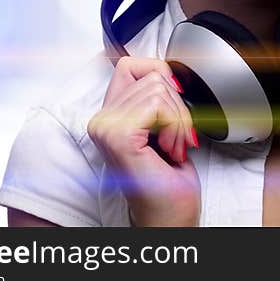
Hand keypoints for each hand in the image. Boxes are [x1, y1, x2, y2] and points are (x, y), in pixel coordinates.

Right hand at [87, 56, 200, 226]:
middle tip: (174, 139)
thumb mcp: (162, 125)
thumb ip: (154, 97)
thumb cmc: (168, 179)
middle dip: (177, 106)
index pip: (131, 64)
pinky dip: (176, 126)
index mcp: (108, 115)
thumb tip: (164, 69)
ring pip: (159, 87)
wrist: (169, 216)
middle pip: (152, 74)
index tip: (171, 108)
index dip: (161, 77)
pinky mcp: (118, 136)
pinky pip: (158, 104)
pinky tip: (169, 150)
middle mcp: (100, 120)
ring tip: (171, 146)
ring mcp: (105, 128)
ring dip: (179, 119)